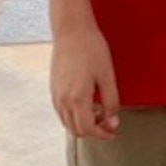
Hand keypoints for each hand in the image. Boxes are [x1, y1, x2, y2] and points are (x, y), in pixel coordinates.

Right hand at [50, 24, 121, 138]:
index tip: (113, 132)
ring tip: (100, 111)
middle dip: (94, 131)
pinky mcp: (53, 88)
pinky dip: (74, 115)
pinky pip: (62, 111)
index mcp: (77, 98)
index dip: (102, 134)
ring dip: (83, 124)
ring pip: (67, 122)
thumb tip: (113, 123)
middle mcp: (62, 100)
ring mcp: (55, 95)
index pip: (88, 129)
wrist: (72, 30)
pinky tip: (87, 103)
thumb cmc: (92, 49)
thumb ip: (111, 102)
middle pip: (76, 130)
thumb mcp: (108, 76)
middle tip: (109, 123)